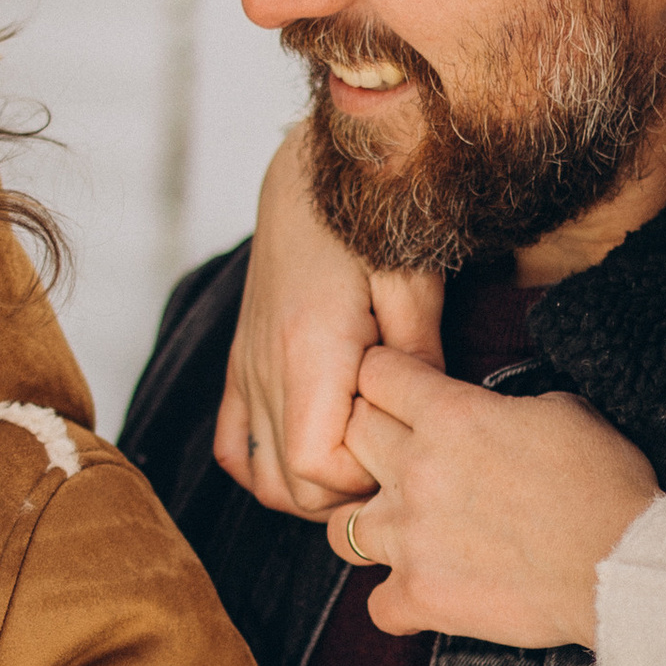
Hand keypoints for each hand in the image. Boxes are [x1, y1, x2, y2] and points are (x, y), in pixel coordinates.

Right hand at [213, 127, 444, 518]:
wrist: (307, 173)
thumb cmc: (366, 218)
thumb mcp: (412, 279)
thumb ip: (419, 354)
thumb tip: (433, 416)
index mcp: (308, 352)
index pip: (318, 467)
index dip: (364, 478)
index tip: (401, 446)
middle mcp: (265, 370)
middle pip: (289, 488)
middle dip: (344, 493)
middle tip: (392, 456)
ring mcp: (247, 371)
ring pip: (261, 479)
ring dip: (308, 488)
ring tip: (359, 458)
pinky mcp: (242, 364)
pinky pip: (232, 447)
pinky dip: (264, 466)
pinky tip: (309, 448)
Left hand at [327, 348, 659, 648]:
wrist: (626, 566)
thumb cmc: (606, 485)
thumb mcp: (563, 411)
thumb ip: (504, 405)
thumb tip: (488, 411)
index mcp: (451, 415)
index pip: (374, 373)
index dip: (386, 380)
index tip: (401, 394)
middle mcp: (417, 471)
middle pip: (350, 440)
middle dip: (373, 444)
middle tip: (406, 460)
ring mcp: (411, 538)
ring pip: (341, 526)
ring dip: (372, 525)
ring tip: (406, 532)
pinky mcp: (421, 596)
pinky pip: (375, 604)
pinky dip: (397, 602)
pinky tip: (425, 593)